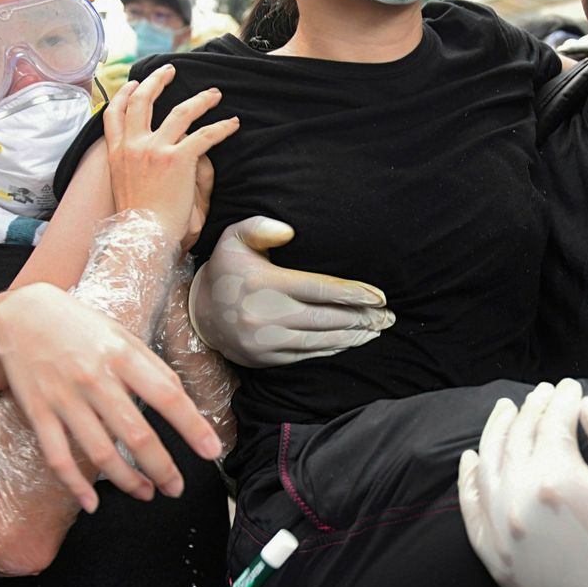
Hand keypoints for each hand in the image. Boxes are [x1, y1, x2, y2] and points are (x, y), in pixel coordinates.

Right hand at [0, 282, 221, 510]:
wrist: (20, 313)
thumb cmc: (80, 326)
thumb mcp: (121, 335)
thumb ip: (150, 367)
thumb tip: (182, 402)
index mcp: (121, 355)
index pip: (166, 395)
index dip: (192, 426)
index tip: (212, 451)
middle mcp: (94, 378)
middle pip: (135, 433)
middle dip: (162, 467)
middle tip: (177, 488)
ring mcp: (63, 398)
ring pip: (100, 452)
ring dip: (127, 481)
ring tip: (146, 493)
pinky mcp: (38, 412)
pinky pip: (58, 457)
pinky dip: (75, 485)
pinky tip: (91, 503)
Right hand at [105, 63, 238, 242]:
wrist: (141, 237)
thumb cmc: (138, 223)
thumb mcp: (127, 188)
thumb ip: (141, 164)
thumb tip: (163, 151)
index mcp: (117, 154)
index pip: (113, 113)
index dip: (124, 94)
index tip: (134, 83)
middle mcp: (132, 146)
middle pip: (142, 101)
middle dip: (157, 81)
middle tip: (170, 70)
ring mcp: (154, 150)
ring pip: (179, 112)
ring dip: (200, 100)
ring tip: (214, 94)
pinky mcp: (177, 159)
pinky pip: (205, 135)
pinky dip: (222, 127)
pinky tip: (233, 124)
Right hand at [189, 216, 394, 366]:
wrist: (198, 314)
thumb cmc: (226, 269)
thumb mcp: (233, 238)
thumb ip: (259, 228)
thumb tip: (290, 231)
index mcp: (264, 284)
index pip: (319, 289)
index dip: (352, 293)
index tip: (379, 296)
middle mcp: (266, 315)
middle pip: (326, 318)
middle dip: (361, 317)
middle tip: (388, 316)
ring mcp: (266, 341)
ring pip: (320, 339)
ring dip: (353, 336)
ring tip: (377, 330)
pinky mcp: (266, 359)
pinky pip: (307, 354)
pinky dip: (332, 348)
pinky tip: (351, 342)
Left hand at [458, 379, 587, 586]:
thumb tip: (583, 403)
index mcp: (557, 479)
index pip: (551, 422)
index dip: (562, 398)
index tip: (571, 386)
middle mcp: (519, 502)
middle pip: (517, 438)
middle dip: (531, 409)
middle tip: (543, 393)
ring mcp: (502, 533)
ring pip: (487, 466)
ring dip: (495, 432)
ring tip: (506, 410)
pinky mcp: (496, 560)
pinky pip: (471, 510)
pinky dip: (468, 480)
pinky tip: (471, 458)